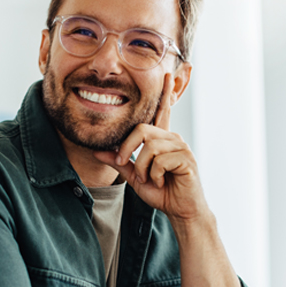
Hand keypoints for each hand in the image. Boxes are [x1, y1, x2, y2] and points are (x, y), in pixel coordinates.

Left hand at [93, 74, 208, 221]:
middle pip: (143, 130)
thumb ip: (120, 162)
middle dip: (128, 150)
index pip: (162, 112)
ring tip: (149, 180)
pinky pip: (160, 161)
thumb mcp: (136, 177)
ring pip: (149, 147)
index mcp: (163, 139)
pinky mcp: (187, 159)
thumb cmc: (162, 192)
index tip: (167, 75)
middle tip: (126, 166)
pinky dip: (153, 175)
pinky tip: (161, 182)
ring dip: (142, 169)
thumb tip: (98, 151)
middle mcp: (173, 138)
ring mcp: (181, 147)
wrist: (182, 211)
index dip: (164, 93)